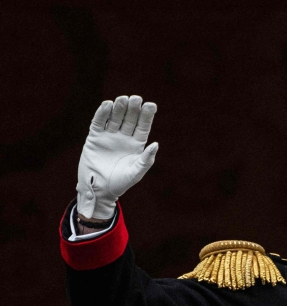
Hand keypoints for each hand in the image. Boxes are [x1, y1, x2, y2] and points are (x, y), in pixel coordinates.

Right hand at [76, 95, 158, 218]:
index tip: (151, 105)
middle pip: (129, 119)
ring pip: (115, 118)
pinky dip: (102, 114)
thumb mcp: (136, 172)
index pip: (143, 127)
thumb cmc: (121, 183)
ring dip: (118, 108)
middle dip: (133, 109)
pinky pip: (99, 123)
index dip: (147, 116)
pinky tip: (107, 105)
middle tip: (136, 98)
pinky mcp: (95, 137)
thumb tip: (156, 144)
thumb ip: (146, 160)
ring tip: (123, 99)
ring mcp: (109, 136)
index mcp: (136, 145)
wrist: (100, 189)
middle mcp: (123, 137)